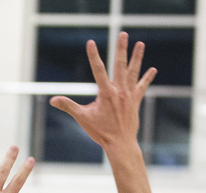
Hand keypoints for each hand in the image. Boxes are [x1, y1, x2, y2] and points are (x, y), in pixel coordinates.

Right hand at [50, 32, 156, 151]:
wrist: (120, 144)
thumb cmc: (101, 132)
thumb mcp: (82, 118)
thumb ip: (68, 106)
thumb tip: (52, 100)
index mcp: (106, 93)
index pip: (98, 70)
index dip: (93, 55)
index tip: (90, 42)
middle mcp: (119, 91)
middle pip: (120, 65)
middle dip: (121, 49)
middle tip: (124, 34)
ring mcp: (129, 95)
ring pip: (133, 72)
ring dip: (137, 57)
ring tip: (140, 44)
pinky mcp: (135, 101)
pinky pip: (142, 86)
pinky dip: (147, 78)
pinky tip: (153, 69)